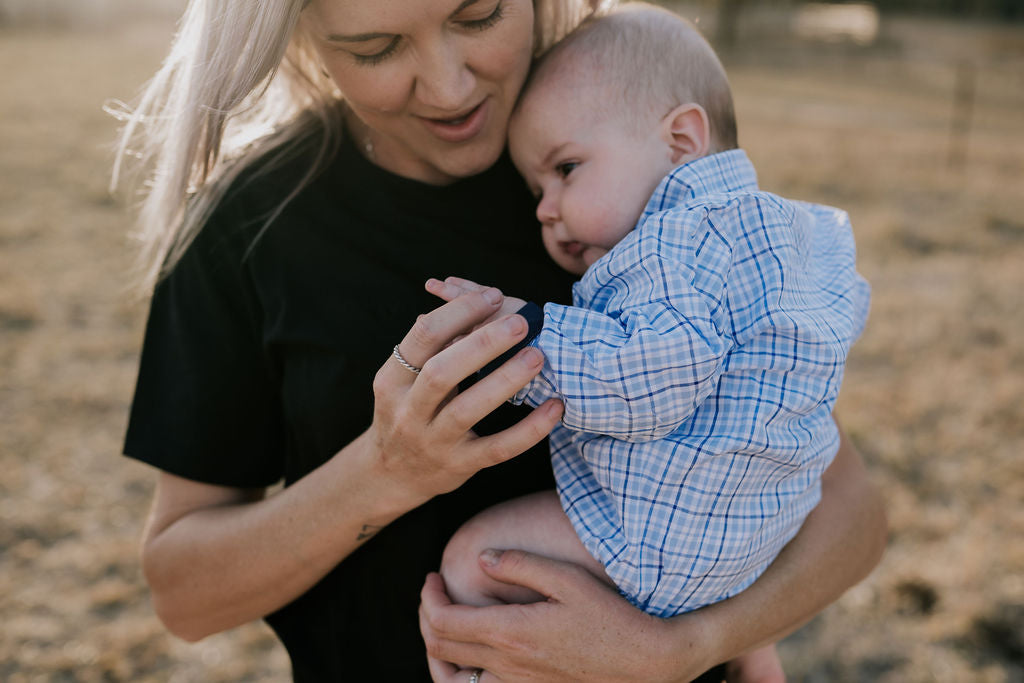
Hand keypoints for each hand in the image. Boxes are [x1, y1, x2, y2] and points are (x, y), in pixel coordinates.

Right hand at [369, 287, 562, 505]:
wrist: (390, 475)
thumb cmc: (406, 412)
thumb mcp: (404, 379)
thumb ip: (430, 346)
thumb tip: (462, 300)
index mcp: (393, 379)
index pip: (422, 336)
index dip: (459, 311)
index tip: (493, 297)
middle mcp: (408, 410)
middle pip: (442, 371)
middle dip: (483, 343)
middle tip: (521, 322)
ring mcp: (433, 441)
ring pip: (468, 409)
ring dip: (506, 379)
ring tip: (537, 355)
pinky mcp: (460, 466)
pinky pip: (498, 448)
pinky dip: (529, 429)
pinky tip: (555, 407)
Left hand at [419, 550, 712, 682]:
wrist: (645, 661)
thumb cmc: (610, 615)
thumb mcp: (567, 579)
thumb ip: (520, 565)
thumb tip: (481, 559)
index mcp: (512, 631)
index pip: (443, 622)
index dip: (427, 598)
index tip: (431, 578)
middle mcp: (508, 664)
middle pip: (440, 649)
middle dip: (426, 618)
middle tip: (433, 594)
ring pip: (452, 680)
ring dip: (436, 653)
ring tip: (442, 627)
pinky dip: (461, 677)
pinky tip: (470, 656)